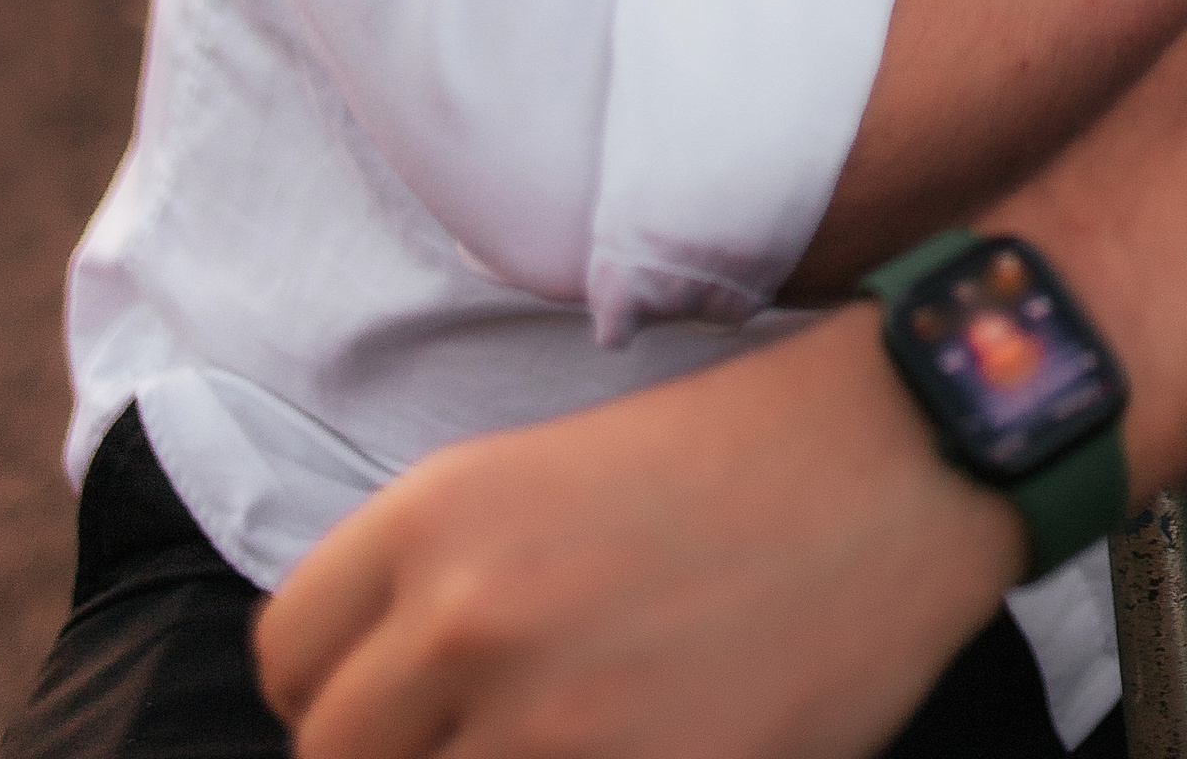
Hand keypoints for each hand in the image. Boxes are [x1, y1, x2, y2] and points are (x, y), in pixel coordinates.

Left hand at [253, 303, 1020, 758]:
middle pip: (336, 756)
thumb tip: (376, 708)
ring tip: (570, 735)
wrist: (900, 458)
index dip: (334, 699)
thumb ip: (441, 586)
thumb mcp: (546, 481)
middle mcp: (468, 617)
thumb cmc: (737, 463)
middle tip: (493, 736)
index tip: (394, 714)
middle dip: (405, 758)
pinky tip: (645, 749)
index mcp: (436, 516)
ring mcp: (552, 723)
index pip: (287, 660)